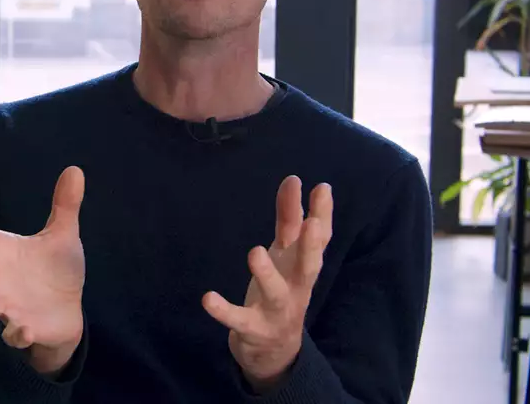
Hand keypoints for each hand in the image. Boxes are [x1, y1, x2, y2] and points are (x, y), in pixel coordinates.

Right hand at [0, 166, 86, 374]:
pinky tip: (26, 328)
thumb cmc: (55, 269)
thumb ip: (65, 206)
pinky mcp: (21, 327)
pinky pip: (11, 334)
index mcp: (0, 250)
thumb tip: (75, 169)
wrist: (68, 309)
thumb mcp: (62, 236)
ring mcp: (5, 303)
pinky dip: (16, 333)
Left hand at [202, 175, 333, 392]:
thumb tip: (294, 180)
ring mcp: (276, 311)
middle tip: (312, 223)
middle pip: (309, 267)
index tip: (322, 188)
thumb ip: (289, 220)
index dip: (322, 215)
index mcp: (302, 267)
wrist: (275, 350)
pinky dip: (224, 311)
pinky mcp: (253, 329)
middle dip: (311, 246)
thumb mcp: (285, 255)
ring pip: (275, 294)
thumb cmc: (282, 290)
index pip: (318, 239)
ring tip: (255, 252)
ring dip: (267, 274)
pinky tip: (207, 299)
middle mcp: (296, 288)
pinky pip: (238, 321)